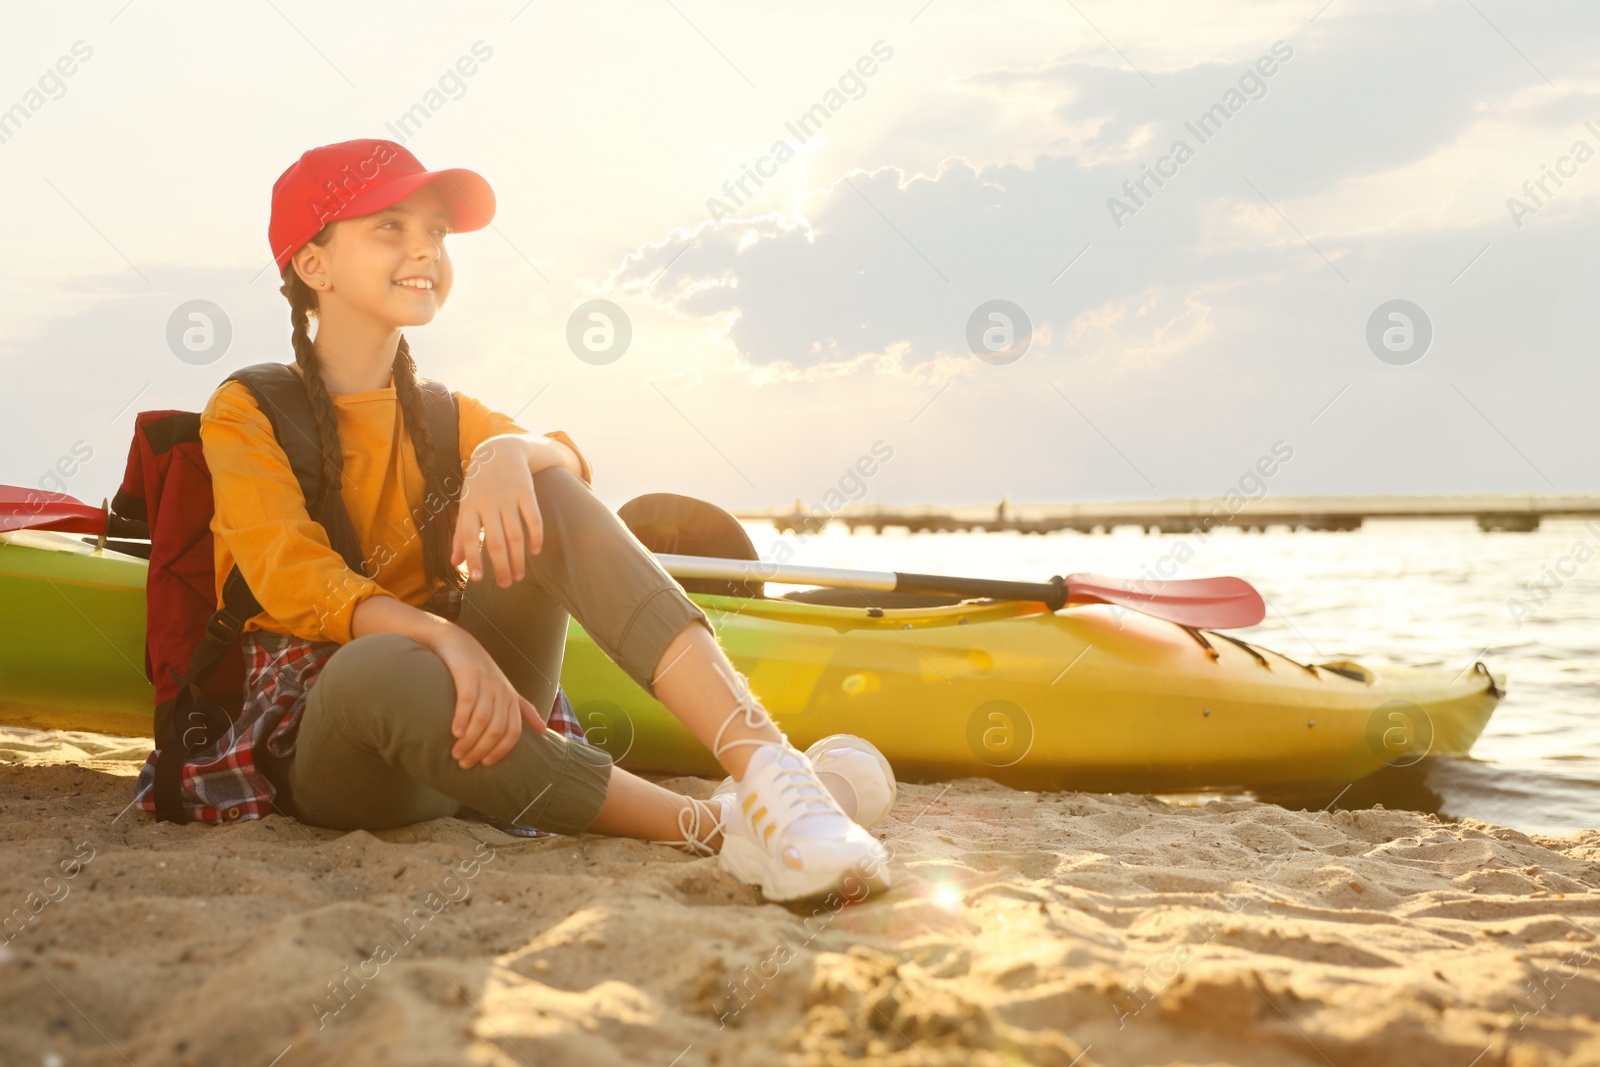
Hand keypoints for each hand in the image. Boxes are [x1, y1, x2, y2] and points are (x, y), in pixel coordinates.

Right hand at [431, 628, 548, 768]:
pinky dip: (462, 719)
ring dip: (469, 741)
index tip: (485, 763)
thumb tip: (543, 729)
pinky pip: (467, 702)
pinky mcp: (468, 675)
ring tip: (456, 754)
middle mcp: (502, 691)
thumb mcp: (505, 689)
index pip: (513, 731)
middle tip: (464, 763)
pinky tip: (455, 733)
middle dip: (481, 750)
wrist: (457, 642)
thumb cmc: (481, 671)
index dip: (501, 750)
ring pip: (482, 720)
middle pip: (497, 729)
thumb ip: (523, 709)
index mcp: (511, 698)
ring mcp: (486, 682)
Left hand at [452, 438, 542, 587]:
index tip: (477, 580)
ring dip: (518, 559)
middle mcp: (488, 502)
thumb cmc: (479, 485)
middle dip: (500, 566)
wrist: (500, 451)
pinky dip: (535, 537)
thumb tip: (455, 562)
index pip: (468, 536)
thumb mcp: (465, 505)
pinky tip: (535, 552)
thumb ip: (460, 534)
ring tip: (518, 576)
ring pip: (515, 535)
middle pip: (495, 541)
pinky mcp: (527, 492)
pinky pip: (533, 519)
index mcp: (469, 506)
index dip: (472, 559)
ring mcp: (508, 497)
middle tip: (505, 584)